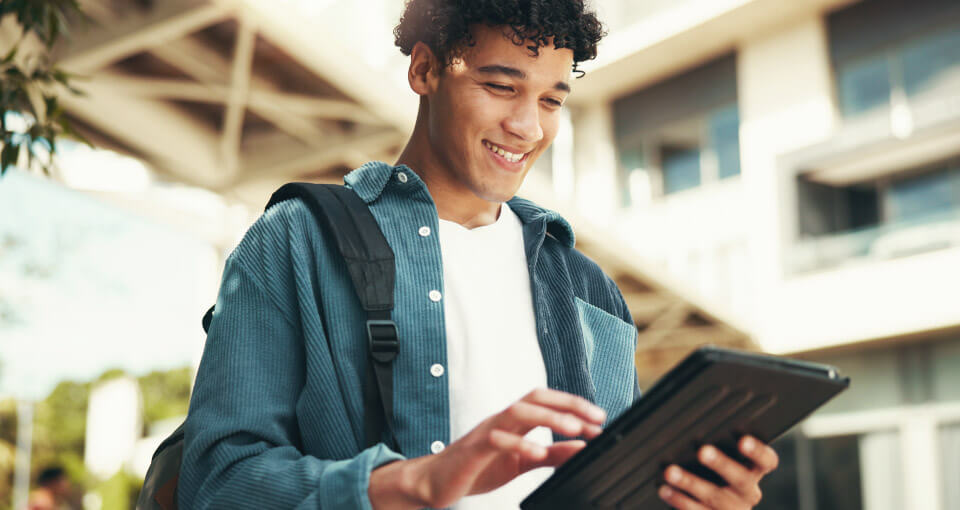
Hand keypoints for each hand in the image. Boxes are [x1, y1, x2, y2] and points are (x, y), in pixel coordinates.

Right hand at [369, 388, 605, 508]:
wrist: (434, 482)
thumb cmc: (476, 468)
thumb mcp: (521, 461)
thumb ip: (551, 454)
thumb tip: (582, 447)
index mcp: (514, 420)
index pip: (547, 401)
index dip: (574, 406)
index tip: (600, 419)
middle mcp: (501, 419)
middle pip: (536, 398)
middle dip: (567, 405)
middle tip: (594, 420)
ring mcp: (486, 430)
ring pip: (518, 412)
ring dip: (548, 417)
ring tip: (573, 430)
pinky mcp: (474, 448)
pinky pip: (497, 439)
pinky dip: (519, 443)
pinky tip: (537, 452)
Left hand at [658, 435, 778, 508]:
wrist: (714, 508)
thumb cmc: (715, 474)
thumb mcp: (723, 460)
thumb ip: (717, 445)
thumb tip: (692, 423)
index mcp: (754, 472)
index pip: (766, 461)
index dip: (758, 452)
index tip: (743, 441)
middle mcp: (747, 493)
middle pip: (741, 479)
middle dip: (721, 464)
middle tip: (703, 451)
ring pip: (714, 497)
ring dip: (690, 483)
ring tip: (670, 472)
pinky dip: (679, 500)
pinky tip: (665, 490)